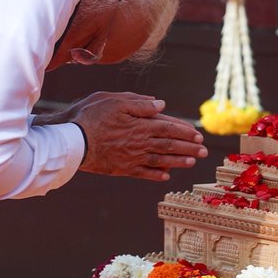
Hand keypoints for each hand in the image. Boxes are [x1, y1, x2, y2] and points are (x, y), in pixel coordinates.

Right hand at [65, 92, 207, 181]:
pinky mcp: (123, 169)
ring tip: (192, 163)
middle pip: (170, 146)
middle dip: (189, 148)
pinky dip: (157, 175)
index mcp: (141, 124)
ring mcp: (132, 158)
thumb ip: (140, 104)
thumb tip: (161, 105)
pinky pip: (144, 174)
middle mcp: (140, 143)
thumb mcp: (114, 101)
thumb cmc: (91, 117)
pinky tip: (166, 177)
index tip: (198, 135)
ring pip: (161, 161)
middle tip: (204, 152)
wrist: (73, 142)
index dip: (185, 132)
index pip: (169, 128)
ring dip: (178, 162)